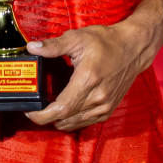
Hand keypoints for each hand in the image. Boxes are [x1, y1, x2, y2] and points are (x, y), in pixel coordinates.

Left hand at [24, 20, 158, 131]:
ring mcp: (104, 106)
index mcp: (88, 80)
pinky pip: (85, 123)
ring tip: (48, 107)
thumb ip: (53, 46)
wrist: (132, 48)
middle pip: (65, 119)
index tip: (29, 111)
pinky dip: (72, 120)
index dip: (42, 115)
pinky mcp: (108, 110)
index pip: (61, 109)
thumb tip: (32, 48)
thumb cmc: (106, 42)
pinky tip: (66, 109)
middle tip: (35, 107)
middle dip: (46, 117)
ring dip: (58, 120)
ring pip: (74, 124)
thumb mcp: (77, 38)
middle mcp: (97, 97)